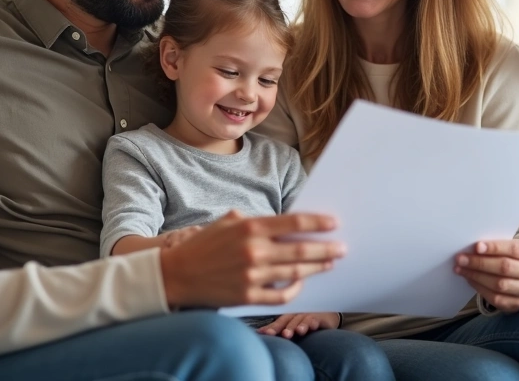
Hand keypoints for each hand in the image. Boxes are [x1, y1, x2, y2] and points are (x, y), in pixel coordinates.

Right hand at [158, 210, 343, 308]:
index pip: (293, 222)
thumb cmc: (202, 246)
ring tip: (330, 263)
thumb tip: (282, 223)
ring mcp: (252, 276)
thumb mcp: (226, 223)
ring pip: (295, 272)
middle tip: (342, 247)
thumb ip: (253, 221)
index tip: (334, 222)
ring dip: (317, 267)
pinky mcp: (248, 297)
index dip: (317, 222)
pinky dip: (295, 289)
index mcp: (249, 228)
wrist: (176, 275)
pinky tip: (302, 282)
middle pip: (301, 249)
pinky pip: (281, 295)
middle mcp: (253, 251)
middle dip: (326, 248)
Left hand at [258, 312, 340, 338]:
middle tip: (276, 334)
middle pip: (288, 321)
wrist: (327, 317)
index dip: (271, 328)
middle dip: (281, 327)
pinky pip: (317, 319)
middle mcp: (297, 314)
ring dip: (298, 325)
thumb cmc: (306, 322)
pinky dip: (314, 322)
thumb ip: (280, 330)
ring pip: (302, 320)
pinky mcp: (321, 317)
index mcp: (288, 317)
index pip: (278, 322)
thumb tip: (260, 333)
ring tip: (296, 332)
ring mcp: (308, 315)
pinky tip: (313, 326)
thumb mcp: (293, 326)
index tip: (262, 333)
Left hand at [454, 239, 518, 312]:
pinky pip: (496, 298)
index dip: (494, 248)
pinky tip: (469, 280)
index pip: (513, 249)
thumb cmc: (508, 258)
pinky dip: (480, 288)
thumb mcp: (505, 248)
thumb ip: (493, 247)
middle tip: (461, 259)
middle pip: (504, 267)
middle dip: (479, 263)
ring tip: (461, 269)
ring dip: (476, 276)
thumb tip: (472, 248)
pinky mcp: (517, 304)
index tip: (476, 247)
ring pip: (499, 284)